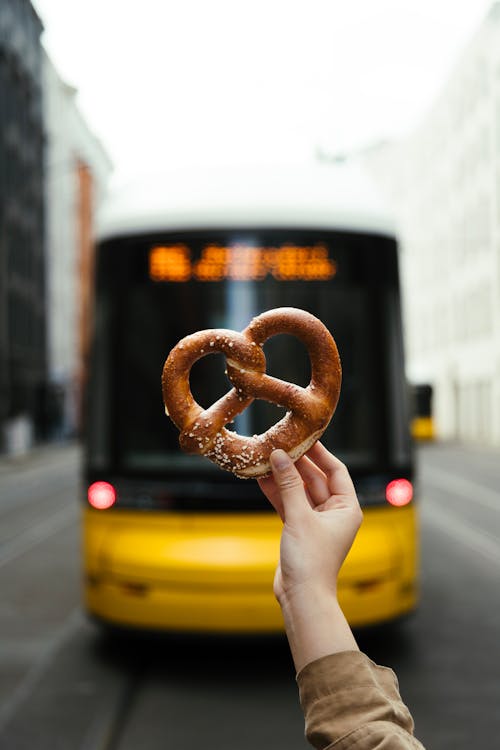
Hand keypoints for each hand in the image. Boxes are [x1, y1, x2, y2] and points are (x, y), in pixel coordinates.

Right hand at [257, 442, 362, 607]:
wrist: (302, 597)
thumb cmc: (311, 561)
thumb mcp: (299, 516)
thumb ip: (289, 484)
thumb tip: (280, 456)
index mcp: (347, 508)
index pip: (336, 470)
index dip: (320, 453)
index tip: (304, 437)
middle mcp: (334, 513)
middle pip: (315, 479)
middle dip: (296, 464)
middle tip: (279, 445)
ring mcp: (316, 521)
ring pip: (299, 491)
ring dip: (283, 477)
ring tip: (266, 459)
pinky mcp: (300, 530)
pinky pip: (289, 504)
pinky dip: (277, 493)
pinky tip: (262, 479)